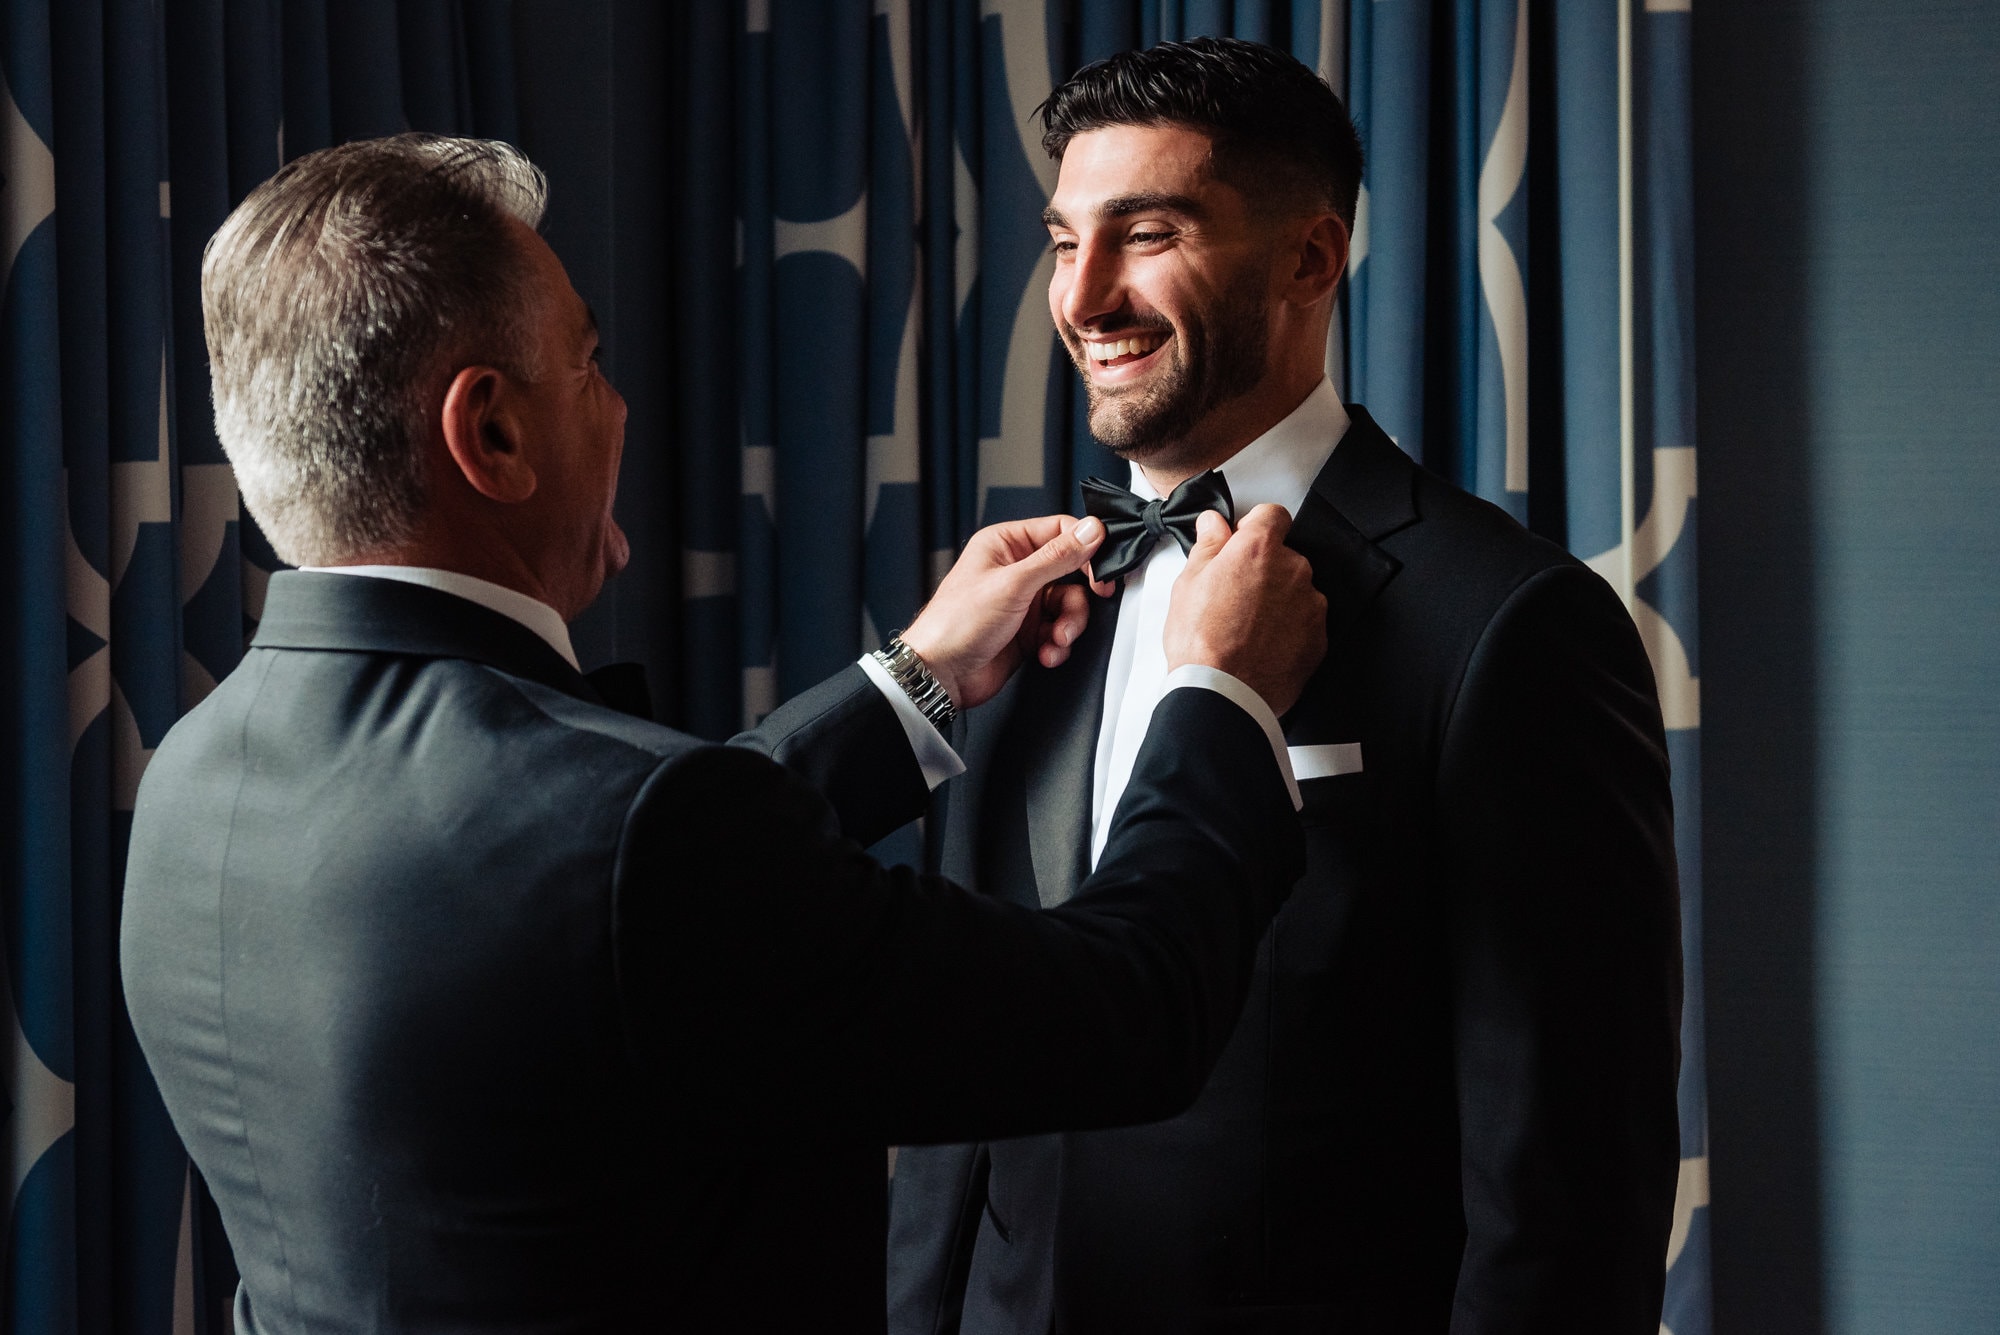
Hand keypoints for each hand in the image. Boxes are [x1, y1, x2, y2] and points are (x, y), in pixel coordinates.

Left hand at [901, 515, 1106, 710]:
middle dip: (1080, 594)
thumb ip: (1057, 557)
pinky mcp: (1028, 631)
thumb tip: (1091, 532)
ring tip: (1057, 638)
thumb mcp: (1013, 584)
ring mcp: (1023, 602)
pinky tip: (1045, 652)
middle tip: (1094, 600)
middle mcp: (1017, 570)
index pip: (1059, 531)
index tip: (1102, 567)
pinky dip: (1058, 644)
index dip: (1086, 547)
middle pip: (1071, 570)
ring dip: (1069, 624)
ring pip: (1069, 604)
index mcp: (1006, 544)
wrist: (940, 675)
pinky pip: (1059, 630)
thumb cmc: (957, 623)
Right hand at [1163, 505, 1325, 716]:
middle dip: (1263, 569)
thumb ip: (1209, 545)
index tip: (1242, 543)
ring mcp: (1311, 604)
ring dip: (1278, 600)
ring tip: (1247, 627)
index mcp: (1259, 550)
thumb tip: (1214, 524)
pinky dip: (1290, 629)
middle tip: (1234, 596)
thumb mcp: (1188, 583)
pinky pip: (1306, 622)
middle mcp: (1293, 570)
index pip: (1272, 515)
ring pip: (1296, 590)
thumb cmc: (1202, 642)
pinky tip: (1262, 644)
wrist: (1223, 693)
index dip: (1254, 527)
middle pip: (1284, 556)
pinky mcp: (1320, 637)